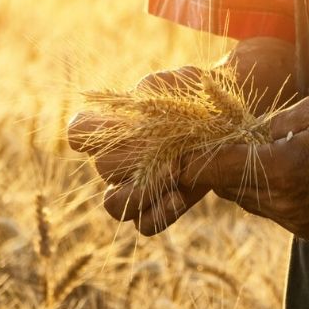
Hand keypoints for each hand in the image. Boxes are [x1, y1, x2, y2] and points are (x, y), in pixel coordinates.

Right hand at [68, 66, 211, 235]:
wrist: (228, 120)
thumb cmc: (197, 96)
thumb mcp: (182, 83)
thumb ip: (159, 89)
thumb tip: (141, 104)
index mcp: (112, 128)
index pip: (79, 132)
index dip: (84, 132)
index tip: (111, 126)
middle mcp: (118, 161)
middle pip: (103, 168)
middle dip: (130, 158)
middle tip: (162, 148)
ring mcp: (136, 188)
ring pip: (115, 204)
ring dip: (140, 193)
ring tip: (175, 172)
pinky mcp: (161, 207)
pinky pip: (146, 224)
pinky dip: (159, 214)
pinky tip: (180, 195)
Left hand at [184, 92, 308, 237]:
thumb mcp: (305, 109)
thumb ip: (261, 126)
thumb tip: (230, 134)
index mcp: (282, 170)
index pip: (215, 170)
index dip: (189, 161)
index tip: (174, 152)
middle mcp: (286, 203)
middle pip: (227, 188)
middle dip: (216, 165)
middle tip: (213, 142)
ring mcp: (298, 220)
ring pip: (246, 200)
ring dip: (240, 178)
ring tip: (250, 150)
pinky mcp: (308, 228)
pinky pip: (269, 209)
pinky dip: (263, 190)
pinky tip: (276, 167)